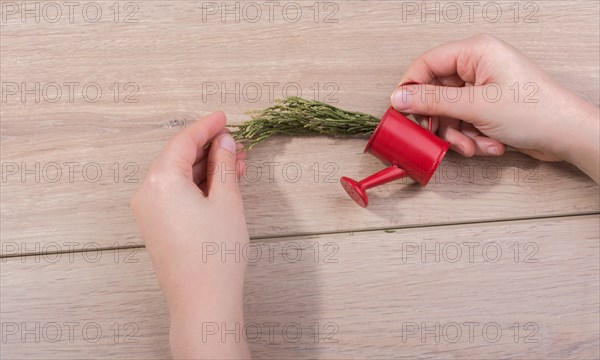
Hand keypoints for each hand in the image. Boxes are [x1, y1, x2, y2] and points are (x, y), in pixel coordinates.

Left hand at [130, 112, 250, 358]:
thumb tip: (224, 142)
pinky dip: (197, 186)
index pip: (184, 141)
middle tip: (237, 144)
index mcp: (161, 180)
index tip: (224, 117)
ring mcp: (148, 211)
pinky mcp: (155, 226)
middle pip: (179, 157)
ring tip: (237, 166)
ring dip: (206, 168)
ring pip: (179, 176)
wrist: (202, 301)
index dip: (206, 126)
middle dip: (210, 149)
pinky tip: (221, 184)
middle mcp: (147, 193)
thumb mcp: (227, 200)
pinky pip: (175, 194)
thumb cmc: (216, 253)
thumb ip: (225, 165)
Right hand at [391, 34, 598, 182]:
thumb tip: (399, 98)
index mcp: (476, 52)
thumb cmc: (537, 111)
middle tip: (442, 136)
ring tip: (476, 144)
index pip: (427, 63)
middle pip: (436, 93)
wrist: (568, 135)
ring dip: (458, 135)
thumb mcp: (476, 106)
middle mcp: (478, 67)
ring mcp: (483, 88)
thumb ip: (432, 102)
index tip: (401, 111)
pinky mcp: (488, 107)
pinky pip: (464, 123)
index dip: (411, 88)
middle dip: (442, 121)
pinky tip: (489, 144)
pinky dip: (472, 137)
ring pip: (449, 113)